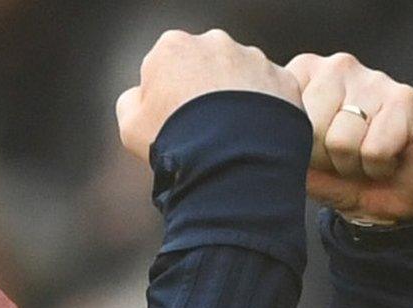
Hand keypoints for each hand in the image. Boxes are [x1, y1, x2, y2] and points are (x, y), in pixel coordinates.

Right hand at [117, 30, 301, 163]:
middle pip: (206, 65)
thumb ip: (131, 102)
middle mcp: (215, 42)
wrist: (229, 159)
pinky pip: (271, 94)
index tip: (170, 122)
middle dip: (204, 91)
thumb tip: (140, 96)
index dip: (165, 96)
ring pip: (241, 77)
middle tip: (202, 130)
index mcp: (173, 47)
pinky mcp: (283, 79)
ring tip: (231, 137)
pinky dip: (265, 111)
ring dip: (236, 100)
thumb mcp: (130, 127)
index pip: (165, 65)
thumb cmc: (174, 141)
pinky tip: (254, 137)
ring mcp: (254, 58)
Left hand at [285, 53, 412, 223]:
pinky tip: (385, 158)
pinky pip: (374, 150)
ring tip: (362, 158)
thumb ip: (275, 146)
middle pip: (310, 130)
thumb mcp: (297, 164)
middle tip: (342, 158)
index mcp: (301, 76)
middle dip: (324, 157)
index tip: (312, 151)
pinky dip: (378, 167)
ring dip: (351, 165)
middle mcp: (335, 67)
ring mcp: (372, 78)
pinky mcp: (404, 98)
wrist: (396, 194)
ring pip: (341, 141)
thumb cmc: (342, 175)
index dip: (295, 149)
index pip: (279, 116)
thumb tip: (260, 142)